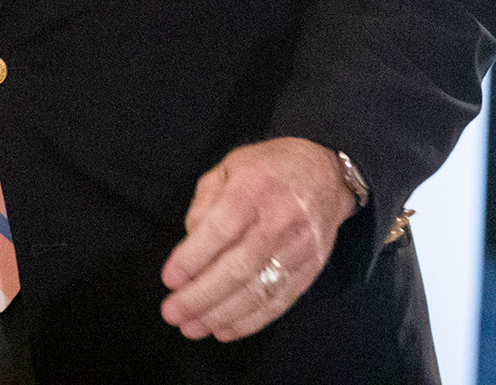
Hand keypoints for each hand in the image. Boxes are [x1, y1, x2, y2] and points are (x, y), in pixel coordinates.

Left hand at [159, 138, 355, 341]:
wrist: (326, 175)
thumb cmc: (268, 169)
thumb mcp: (229, 167)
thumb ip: (205, 203)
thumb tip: (191, 243)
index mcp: (255, 187)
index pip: (222, 228)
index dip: (193, 257)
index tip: (170, 279)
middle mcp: (280, 219)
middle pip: (238, 267)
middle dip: (201, 295)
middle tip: (173, 312)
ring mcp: (299, 248)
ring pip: (258, 290)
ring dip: (221, 314)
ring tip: (192, 327)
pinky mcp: (309, 269)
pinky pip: (278, 302)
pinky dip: (250, 321)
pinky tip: (224, 329)